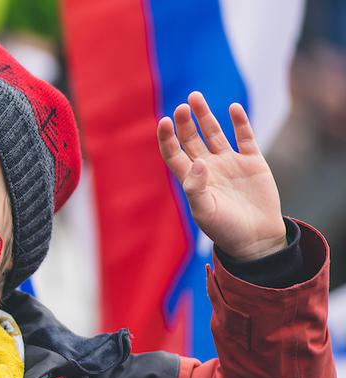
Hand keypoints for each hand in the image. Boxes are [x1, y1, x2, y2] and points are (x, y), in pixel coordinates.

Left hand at [157, 92, 285, 260]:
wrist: (256, 239)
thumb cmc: (225, 229)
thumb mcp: (205, 212)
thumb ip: (196, 188)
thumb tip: (198, 162)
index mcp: (191, 180)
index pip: (174, 154)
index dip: (167, 138)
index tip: (164, 122)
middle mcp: (208, 168)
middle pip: (191, 139)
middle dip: (185, 123)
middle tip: (182, 107)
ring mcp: (229, 163)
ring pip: (214, 133)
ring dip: (205, 116)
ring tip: (195, 97)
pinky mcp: (252, 161)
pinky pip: (244, 137)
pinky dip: (239, 122)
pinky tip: (232, 108)